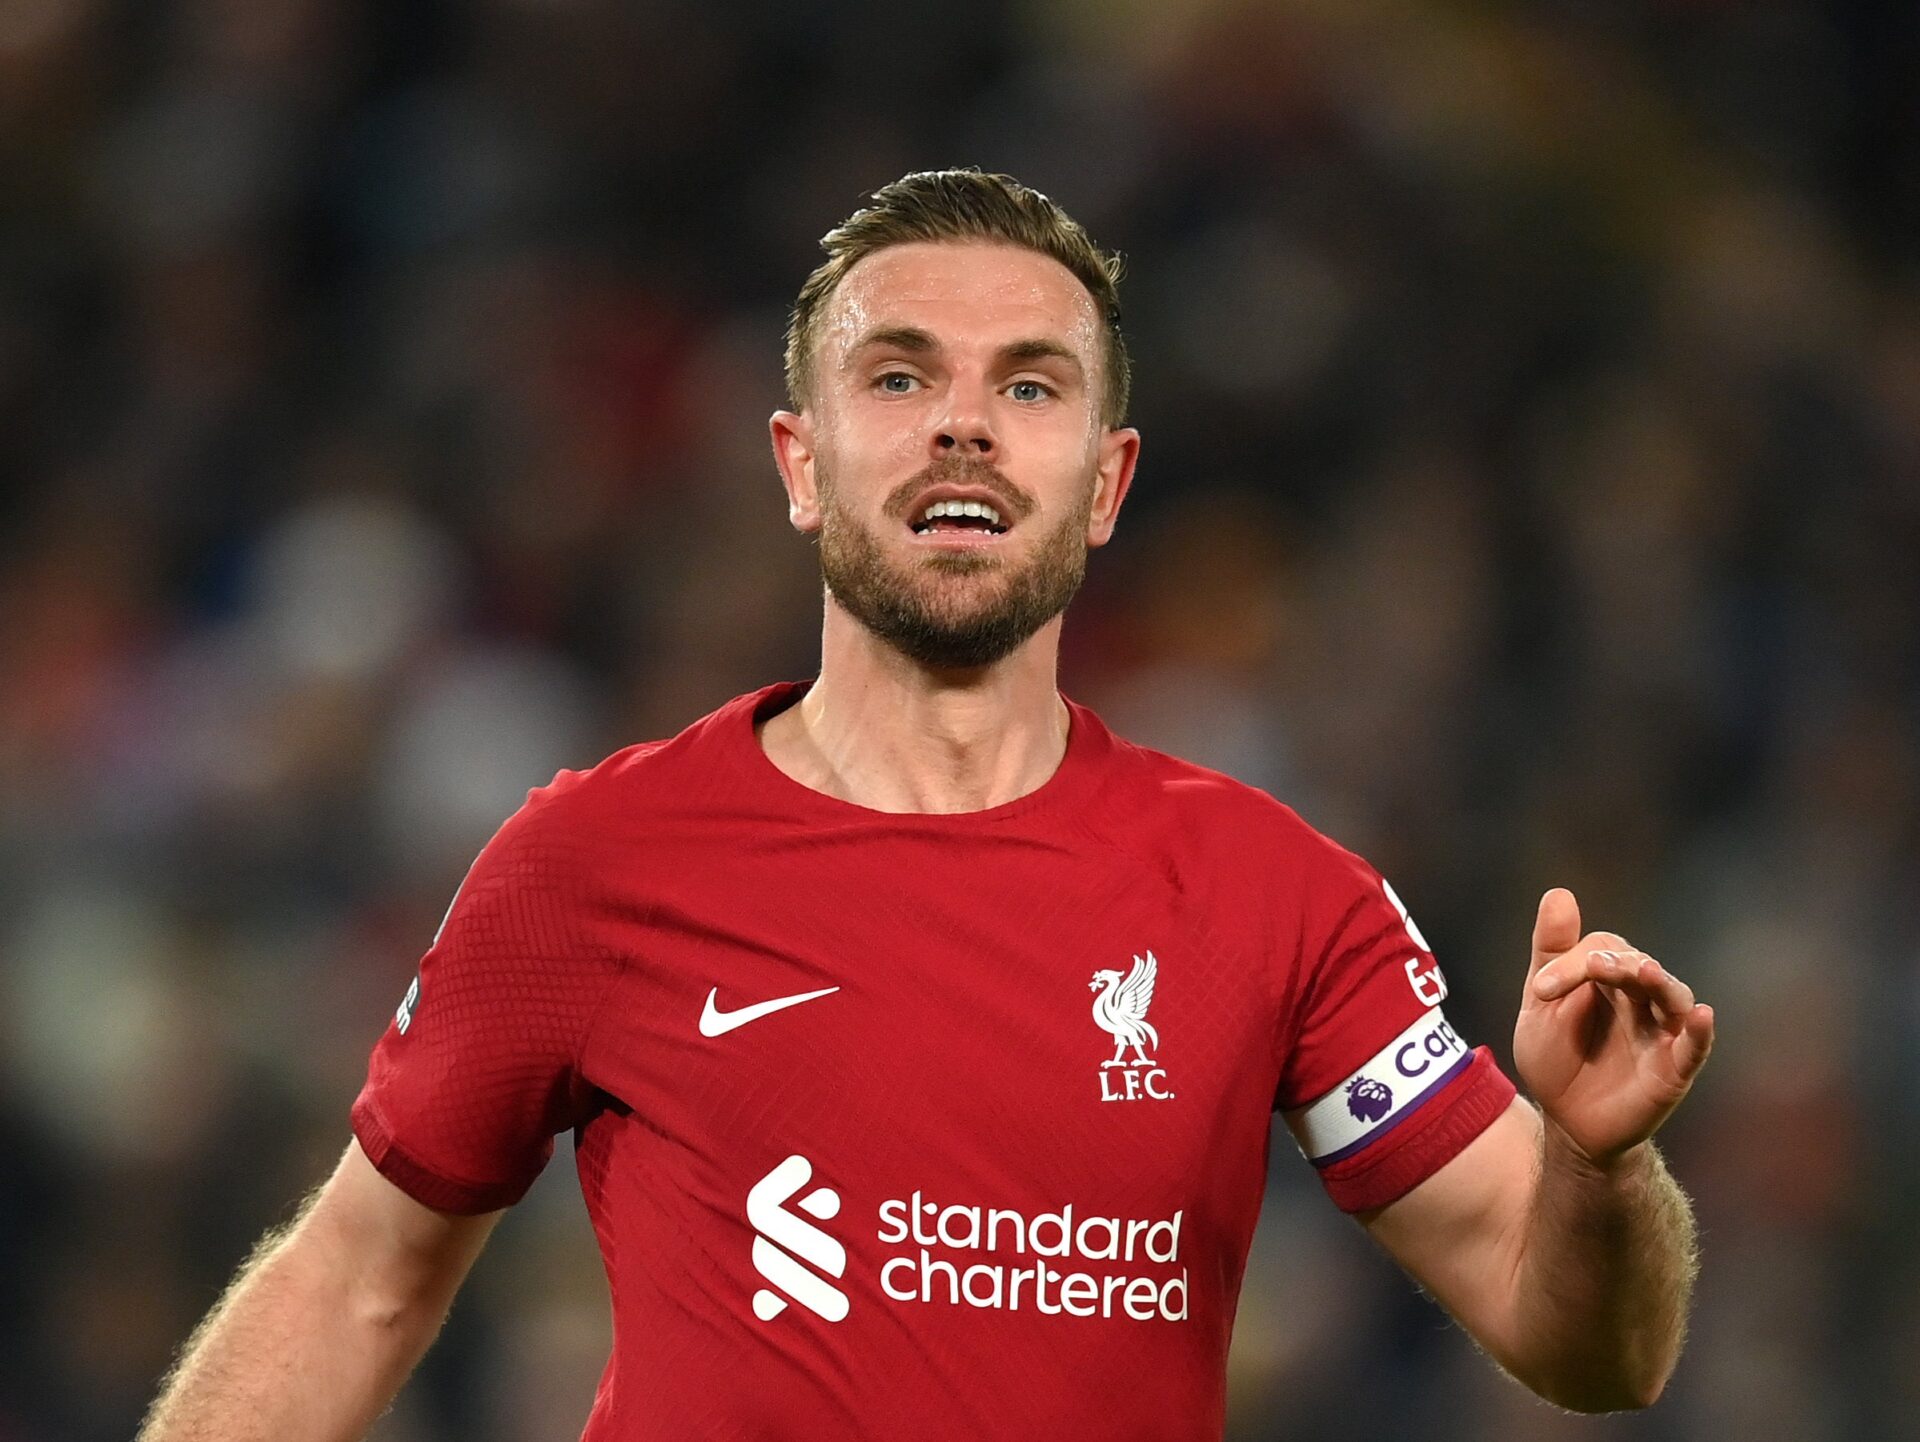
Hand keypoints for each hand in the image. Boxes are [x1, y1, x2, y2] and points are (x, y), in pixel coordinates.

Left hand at [1514, 889, 1714, 1168]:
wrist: (1567, 1122)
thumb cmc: (1556, 1060)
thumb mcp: (1541, 1006)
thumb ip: (1551, 953)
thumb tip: (1559, 892)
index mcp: (1608, 980)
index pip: (1603, 950)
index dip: (1572, 963)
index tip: (1541, 990)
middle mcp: (1641, 999)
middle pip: (1639, 965)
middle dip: (1615, 964)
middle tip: (1593, 967)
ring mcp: (1661, 1032)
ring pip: (1671, 996)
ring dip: (1659, 981)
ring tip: (1646, 971)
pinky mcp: (1674, 1068)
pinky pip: (1694, 1046)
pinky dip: (1699, 1030)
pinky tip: (1701, 1014)